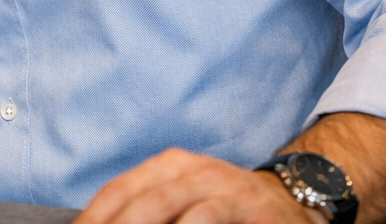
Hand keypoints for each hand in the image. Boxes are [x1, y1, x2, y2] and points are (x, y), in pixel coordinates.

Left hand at [75, 149, 325, 223]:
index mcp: (166, 167)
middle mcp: (189, 170)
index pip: (117, 191)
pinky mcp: (246, 204)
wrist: (291, 203)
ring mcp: (218, 184)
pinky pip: (206, 216)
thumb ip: (149, 213)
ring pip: (164, 204)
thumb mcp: (184, 203)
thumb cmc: (226, 210)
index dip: (93, 217)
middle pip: (136, 200)